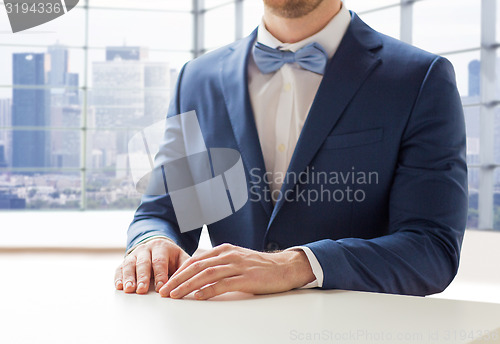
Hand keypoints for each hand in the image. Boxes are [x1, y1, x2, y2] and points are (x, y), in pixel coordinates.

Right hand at [114, 238, 189, 293]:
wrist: (158, 245)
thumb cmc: (171, 257)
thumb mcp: (181, 258)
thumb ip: (185, 267)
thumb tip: (189, 281)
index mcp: (162, 248)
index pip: (160, 261)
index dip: (160, 275)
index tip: (161, 288)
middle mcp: (146, 249)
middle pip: (143, 263)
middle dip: (143, 277)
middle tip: (142, 290)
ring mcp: (134, 255)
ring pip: (130, 264)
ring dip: (129, 277)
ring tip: (129, 289)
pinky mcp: (126, 261)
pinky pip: (120, 268)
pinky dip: (118, 277)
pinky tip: (119, 286)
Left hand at [159, 243, 314, 299]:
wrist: (285, 267)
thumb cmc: (260, 266)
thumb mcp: (236, 259)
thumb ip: (219, 263)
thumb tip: (199, 272)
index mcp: (224, 250)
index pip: (195, 260)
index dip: (179, 272)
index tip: (167, 283)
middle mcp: (228, 255)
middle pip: (197, 266)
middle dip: (178, 279)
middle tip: (165, 291)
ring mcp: (237, 266)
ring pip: (206, 274)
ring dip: (188, 285)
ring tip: (175, 295)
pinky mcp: (246, 278)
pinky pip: (223, 284)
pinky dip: (208, 290)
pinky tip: (198, 297)